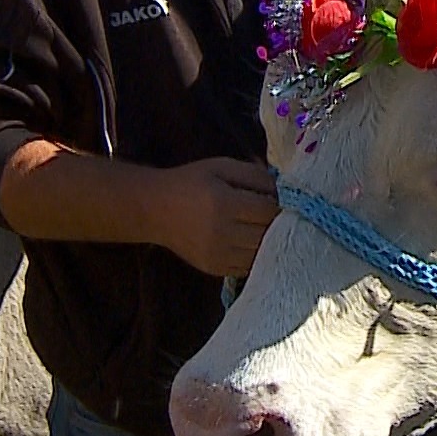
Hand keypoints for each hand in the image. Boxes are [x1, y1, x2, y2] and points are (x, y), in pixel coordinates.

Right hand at [150, 157, 280, 277]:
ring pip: (261, 254)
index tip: (280, 200)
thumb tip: (282, 190)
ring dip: (269, 242)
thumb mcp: (221, 166)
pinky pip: (248, 267)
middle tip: (278, 216)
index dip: (280, 205)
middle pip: (267, 234)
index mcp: (224, 203)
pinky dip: (256, 256)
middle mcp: (222, 233)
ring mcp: (218, 255)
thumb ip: (254, 174)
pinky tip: (252, 243)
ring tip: (266, 229)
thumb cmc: (190, 182)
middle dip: (278, 224)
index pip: (268, 211)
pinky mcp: (214, 268)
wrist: (154, 210)